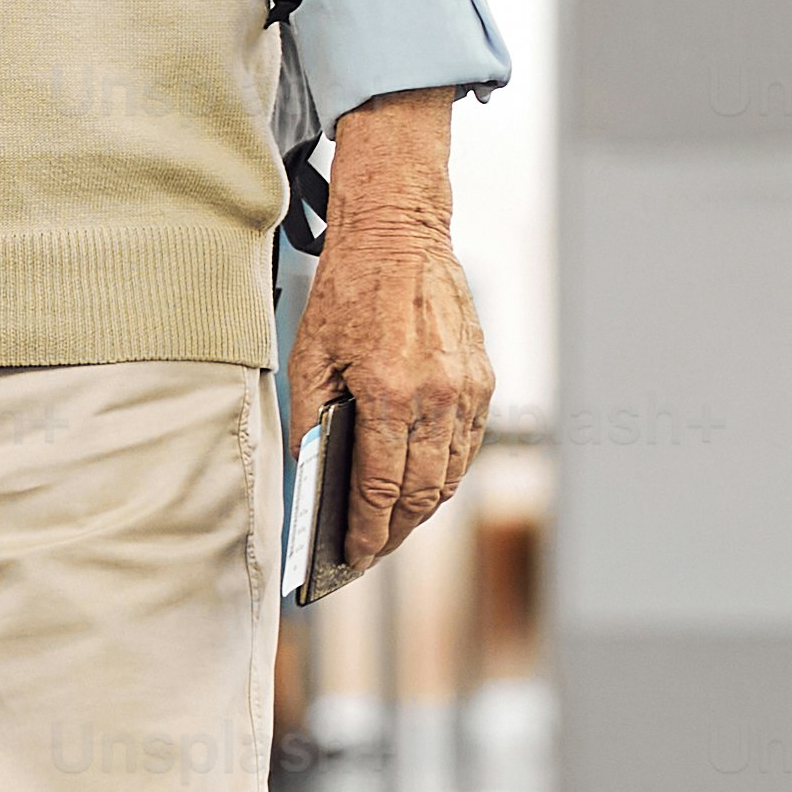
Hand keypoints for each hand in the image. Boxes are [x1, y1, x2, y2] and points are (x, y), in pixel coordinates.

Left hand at [293, 90, 494, 578]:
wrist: (400, 235)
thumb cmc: (350, 289)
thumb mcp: (310, 355)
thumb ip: (311, 419)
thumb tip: (313, 472)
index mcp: (390, 395)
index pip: (381, 490)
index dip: (368, 533)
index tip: (353, 557)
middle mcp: (437, 398)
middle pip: (422, 494)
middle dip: (395, 531)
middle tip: (370, 550)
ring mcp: (467, 390)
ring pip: (450, 475)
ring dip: (422, 506)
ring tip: (392, 522)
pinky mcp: (481, 380)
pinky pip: (466, 445)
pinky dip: (444, 470)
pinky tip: (419, 478)